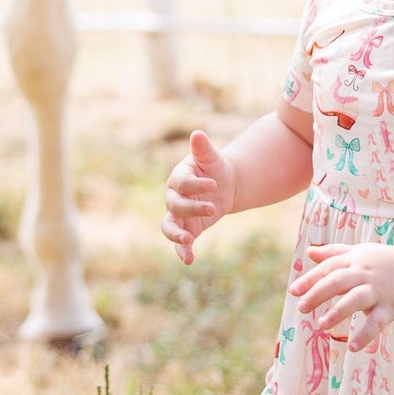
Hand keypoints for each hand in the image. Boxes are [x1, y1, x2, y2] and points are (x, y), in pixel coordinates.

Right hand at [161, 129, 235, 262]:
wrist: (223, 186)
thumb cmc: (215, 168)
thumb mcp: (212, 158)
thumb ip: (203, 149)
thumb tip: (197, 134)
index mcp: (178, 177)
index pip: (181, 183)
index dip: (195, 185)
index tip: (214, 184)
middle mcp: (173, 197)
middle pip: (175, 205)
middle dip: (192, 208)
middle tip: (212, 208)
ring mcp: (178, 214)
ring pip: (170, 226)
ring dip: (177, 235)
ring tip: (189, 241)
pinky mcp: (187, 228)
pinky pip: (180, 241)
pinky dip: (182, 251)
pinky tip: (189, 260)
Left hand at [291, 243, 393, 350]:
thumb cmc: (386, 262)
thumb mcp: (360, 253)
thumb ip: (334, 253)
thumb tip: (310, 253)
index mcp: (355, 260)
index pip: (328, 268)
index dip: (310, 279)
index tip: (294, 291)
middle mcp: (364, 274)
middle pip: (337, 281)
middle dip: (318, 294)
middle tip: (302, 307)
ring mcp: (378, 290)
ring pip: (355, 299)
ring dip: (338, 311)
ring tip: (323, 325)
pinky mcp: (391, 306)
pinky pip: (377, 321)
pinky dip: (365, 334)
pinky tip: (352, 346)